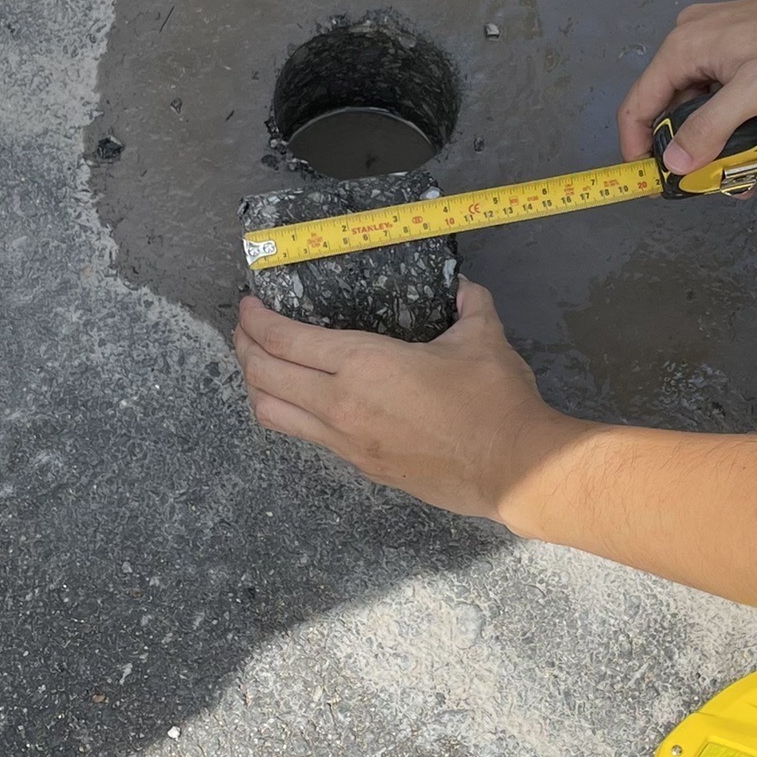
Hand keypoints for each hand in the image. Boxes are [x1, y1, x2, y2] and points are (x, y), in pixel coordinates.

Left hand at [234, 280, 577, 522]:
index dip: (256, 320)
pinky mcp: (361, 467)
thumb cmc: (494, 400)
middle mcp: (341, 404)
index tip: (248, 305)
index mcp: (363, 364)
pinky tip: (305, 401)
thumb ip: (469, 304)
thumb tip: (464, 287)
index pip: (285, 340)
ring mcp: (347, 442)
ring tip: (260, 366)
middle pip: (264, 376)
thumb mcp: (482, 338)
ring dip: (257, 386)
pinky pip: (308, 436)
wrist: (512, 469)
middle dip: (244, 348)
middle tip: (244, 330)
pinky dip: (291, 412)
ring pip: (273, 414)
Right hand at [615, 0, 756, 182]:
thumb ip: (709, 129)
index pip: (640, 104)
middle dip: (709, 152)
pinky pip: (742, 95)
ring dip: (744, 142)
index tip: (655, 181)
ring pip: (717, 109)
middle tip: (732, 182)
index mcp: (685, 47)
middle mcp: (696, 43)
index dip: (639, 146)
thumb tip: (675, 163)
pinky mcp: (749, 51)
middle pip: (682, 112)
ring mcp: (723, 46)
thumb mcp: (755, 94)